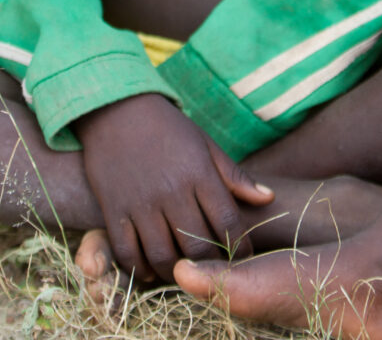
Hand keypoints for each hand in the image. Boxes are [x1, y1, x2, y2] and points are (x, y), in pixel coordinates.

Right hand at [76, 94, 273, 282]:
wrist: (116, 108)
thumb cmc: (167, 127)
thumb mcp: (204, 144)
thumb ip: (234, 175)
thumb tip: (268, 198)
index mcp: (198, 173)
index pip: (228, 223)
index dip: (240, 247)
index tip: (243, 257)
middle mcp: (171, 191)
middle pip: (198, 246)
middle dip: (211, 264)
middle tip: (215, 270)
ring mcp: (140, 202)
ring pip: (163, 256)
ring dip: (177, 273)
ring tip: (185, 273)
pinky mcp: (114, 209)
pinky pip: (128, 252)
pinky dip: (140, 269)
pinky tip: (150, 270)